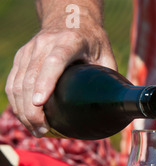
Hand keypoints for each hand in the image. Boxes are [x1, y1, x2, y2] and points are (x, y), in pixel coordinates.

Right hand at [5, 7, 115, 136]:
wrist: (71, 19)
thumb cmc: (93, 42)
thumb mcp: (106, 55)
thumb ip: (110, 78)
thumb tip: (118, 107)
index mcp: (70, 42)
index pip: (54, 62)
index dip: (46, 82)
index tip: (40, 103)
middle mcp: (45, 44)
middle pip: (31, 77)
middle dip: (33, 109)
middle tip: (43, 131)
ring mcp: (30, 50)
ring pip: (18, 83)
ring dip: (23, 110)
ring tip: (37, 130)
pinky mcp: (22, 57)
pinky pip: (13, 82)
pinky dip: (16, 103)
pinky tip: (26, 118)